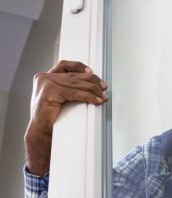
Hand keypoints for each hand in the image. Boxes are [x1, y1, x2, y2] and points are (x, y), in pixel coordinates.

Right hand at [25, 60, 107, 175]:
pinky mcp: (50, 91)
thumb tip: (91, 83)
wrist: (41, 131)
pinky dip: (88, 97)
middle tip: (103, 88)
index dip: (81, 67)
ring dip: (94, 90)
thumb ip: (68, 87)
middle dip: (93, 81)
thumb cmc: (50, 117)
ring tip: (102, 96)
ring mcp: (46, 83)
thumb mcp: (60, 97)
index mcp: (44, 77)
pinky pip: (75, 93)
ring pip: (77, 84)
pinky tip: (96, 100)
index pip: (65, 65)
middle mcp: (44, 77)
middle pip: (75, 75)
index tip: (93, 73)